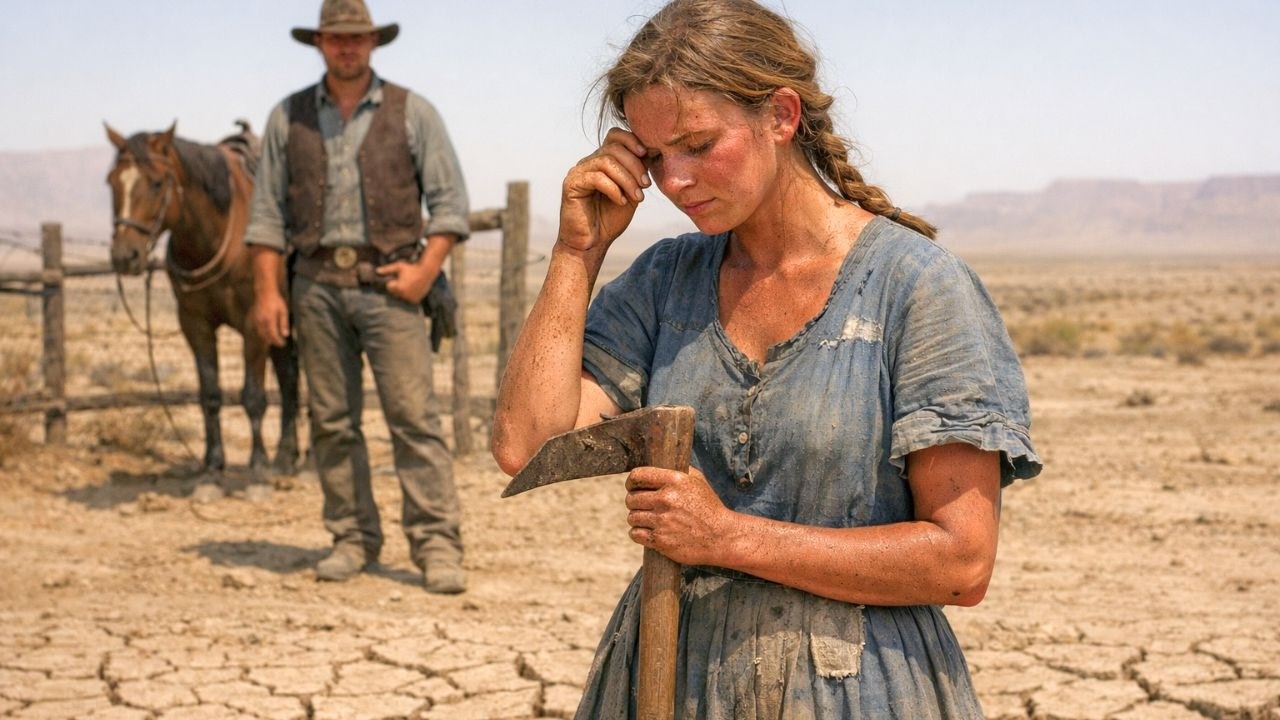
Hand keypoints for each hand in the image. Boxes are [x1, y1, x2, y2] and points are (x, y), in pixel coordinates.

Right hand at [251, 290, 289, 347]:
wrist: (265, 292)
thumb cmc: (276, 301)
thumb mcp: (284, 311)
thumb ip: (284, 324)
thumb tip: (286, 335)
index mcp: (269, 320)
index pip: (273, 336)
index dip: (278, 342)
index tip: (283, 344)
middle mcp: (261, 322)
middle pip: (266, 337)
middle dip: (273, 342)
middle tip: (280, 343)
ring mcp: (256, 320)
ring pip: (260, 334)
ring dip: (267, 339)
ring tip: (274, 340)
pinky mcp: (254, 319)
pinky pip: (257, 329)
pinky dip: (262, 333)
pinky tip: (267, 333)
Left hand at [376, 256, 437, 303]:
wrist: (427, 272)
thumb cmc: (412, 268)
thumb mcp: (399, 266)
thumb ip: (387, 269)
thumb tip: (376, 271)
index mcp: (398, 288)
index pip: (389, 288)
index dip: (392, 282)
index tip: (398, 278)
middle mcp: (403, 295)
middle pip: (394, 294)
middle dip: (397, 288)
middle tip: (404, 281)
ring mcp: (410, 299)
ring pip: (401, 297)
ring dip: (403, 293)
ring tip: (409, 284)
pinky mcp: (415, 301)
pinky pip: (408, 300)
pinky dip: (409, 296)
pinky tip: (413, 289)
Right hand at [559, 127, 650, 251]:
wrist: (592, 243)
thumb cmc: (610, 219)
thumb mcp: (630, 192)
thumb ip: (636, 173)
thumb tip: (649, 154)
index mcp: (602, 161)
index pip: (615, 136)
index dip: (632, 140)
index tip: (647, 156)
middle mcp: (588, 162)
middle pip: (614, 147)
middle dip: (635, 165)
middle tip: (645, 185)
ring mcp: (578, 172)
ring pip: (606, 161)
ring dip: (627, 179)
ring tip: (636, 197)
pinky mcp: (571, 184)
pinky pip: (596, 177)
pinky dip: (613, 189)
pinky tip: (620, 201)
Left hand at [624, 466, 726, 565]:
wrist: (721, 537)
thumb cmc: (709, 507)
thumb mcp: (697, 481)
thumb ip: (677, 471)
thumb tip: (657, 464)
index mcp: (674, 480)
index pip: (637, 476)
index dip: (631, 482)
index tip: (632, 487)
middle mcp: (666, 499)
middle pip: (631, 498)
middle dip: (634, 502)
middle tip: (643, 505)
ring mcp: (663, 520)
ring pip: (632, 517)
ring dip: (637, 519)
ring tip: (648, 519)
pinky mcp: (661, 540)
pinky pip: (635, 534)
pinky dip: (639, 534)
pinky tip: (648, 532)